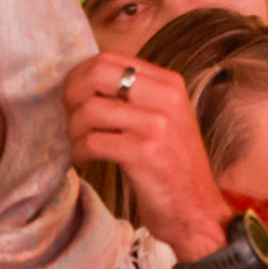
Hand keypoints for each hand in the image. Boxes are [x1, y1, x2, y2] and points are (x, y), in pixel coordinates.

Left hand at [63, 50, 229, 260]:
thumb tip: (83, 79)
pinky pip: (93, 142)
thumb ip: (135, 96)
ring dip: (73, 130)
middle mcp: (167, 98)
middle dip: (72, 95)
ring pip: (90, 110)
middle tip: (71, 117)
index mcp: (170, 84)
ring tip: (80, 145)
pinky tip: (84, 161)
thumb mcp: (164, 119)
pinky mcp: (145, 153)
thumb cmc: (172, 165)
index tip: (74, 97)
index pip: (110, 59)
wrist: (196, 209)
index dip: (81, 75)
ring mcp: (158, 125)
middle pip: (98, 75)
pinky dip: (79, 153)